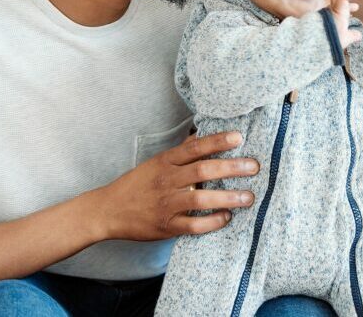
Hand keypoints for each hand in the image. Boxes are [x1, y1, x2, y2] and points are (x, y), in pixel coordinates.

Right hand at [93, 131, 258, 240]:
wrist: (107, 210)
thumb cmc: (136, 184)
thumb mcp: (156, 162)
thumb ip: (181, 153)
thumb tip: (204, 136)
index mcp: (165, 161)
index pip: (195, 147)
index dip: (218, 141)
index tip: (239, 137)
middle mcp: (167, 180)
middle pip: (203, 171)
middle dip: (232, 168)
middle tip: (254, 167)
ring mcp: (166, 204)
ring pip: (201, 199)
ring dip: (228, 198)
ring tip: (248, 197)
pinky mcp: (166, 226)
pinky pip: (193, 225)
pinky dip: (212, 222)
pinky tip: (227, 217)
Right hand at [330, 0, 362, 48]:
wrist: (325, 44)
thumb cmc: (332, 43)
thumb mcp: (345, 39)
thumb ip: (351, 36)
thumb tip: (359, 35)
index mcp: (332, 19)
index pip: (338, 8)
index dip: (348, 7)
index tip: (356, 7)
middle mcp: (330, 12)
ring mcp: (332, 9)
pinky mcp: (336, 8)